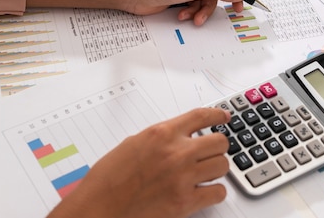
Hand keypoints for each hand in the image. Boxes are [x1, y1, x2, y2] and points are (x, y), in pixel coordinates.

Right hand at [48, 108, 230, 217]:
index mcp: (162, 133)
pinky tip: (204, 192)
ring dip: (216, 169)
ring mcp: (183, 177)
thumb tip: (180, 137)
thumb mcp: (134, 144)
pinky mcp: (184, 202)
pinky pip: (217, 192)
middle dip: (218, 147)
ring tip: (205, 173)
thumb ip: (160, 139)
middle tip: (212, 152)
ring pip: (222, 166)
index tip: (225, 117)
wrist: (98, 207)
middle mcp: (176, 152)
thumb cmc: (108, 179)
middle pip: (219, 142)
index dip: (218, 115)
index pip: (201, 116)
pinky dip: (214, 192)